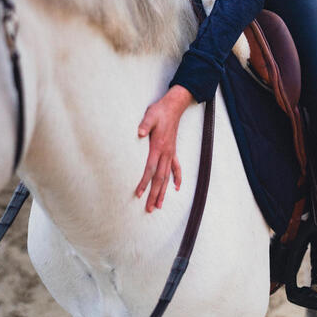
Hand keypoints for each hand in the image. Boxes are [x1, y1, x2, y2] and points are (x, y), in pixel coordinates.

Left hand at [135, 85, 194, 211]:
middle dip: (154, 194)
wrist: (173, 106)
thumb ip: (145, 125)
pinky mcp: (173, 151)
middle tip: (149, 209)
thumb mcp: (150, 115)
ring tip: (159, 205)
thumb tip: (140, 132)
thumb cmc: (160, 111)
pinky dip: (177, 178)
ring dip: (163, 192)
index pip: (150, 169)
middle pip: (159, 178)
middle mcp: (166, 153)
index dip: (144, 182)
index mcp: (158, 147)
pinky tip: (176, 188)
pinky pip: (176, 168)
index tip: (139, 194)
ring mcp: (171, 153)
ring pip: (167, 177)